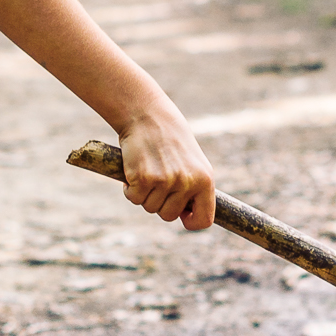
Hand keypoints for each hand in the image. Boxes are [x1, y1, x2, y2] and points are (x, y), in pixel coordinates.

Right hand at [115, 107, 214, 231]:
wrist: (148, 115)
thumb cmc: (170, 140)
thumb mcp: (193, 163)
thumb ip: (194, 188)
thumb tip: (188, 214)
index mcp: (206, 180)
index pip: (203, 220)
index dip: (190, 220)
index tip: (182, 214)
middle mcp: (187, 183)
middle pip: (169, 216)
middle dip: (159, 203)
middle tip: (157, 181)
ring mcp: (165, 181)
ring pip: (150, 207)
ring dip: (143, 194)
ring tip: (146, 171)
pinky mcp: (143, 178)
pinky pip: (134, 198)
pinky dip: (129, 189)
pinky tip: (133, 171)